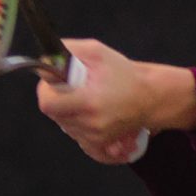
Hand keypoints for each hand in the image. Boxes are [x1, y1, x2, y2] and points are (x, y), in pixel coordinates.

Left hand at [35, 38, 195, 163]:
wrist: (150, 97)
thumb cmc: (124, 74)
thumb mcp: (96, 52)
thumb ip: (68, 51)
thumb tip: (45, 60)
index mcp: (89, 101)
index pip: (48, 103)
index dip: (46, 91)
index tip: (54, 83)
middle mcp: (90, 124)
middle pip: (54, 114)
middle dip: (58, 99)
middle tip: (73, 88)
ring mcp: (94, 137)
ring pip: (64, 125)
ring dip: (68, 111)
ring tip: (87, 99)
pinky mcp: (99, 145)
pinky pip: (76, 135)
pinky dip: (78, 123)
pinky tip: (91, 113)